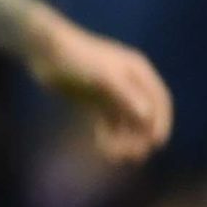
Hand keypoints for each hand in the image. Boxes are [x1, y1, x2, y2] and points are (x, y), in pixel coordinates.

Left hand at [26, 17, 173, 163]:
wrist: (44, 50)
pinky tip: (103, 148)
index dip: (161, 122)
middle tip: (133, 156)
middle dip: (139, 135)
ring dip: (123, 139)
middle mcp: (128, 81)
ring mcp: (111, 91)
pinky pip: (107, 122)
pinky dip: (108, 135)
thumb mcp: (103, 76)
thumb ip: (126, 96)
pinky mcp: (94, 99)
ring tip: (115, 156)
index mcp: (137, 70)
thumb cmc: (77, 58)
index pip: (159, 99)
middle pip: (142, 114)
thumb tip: (146, 116)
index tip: (157, 143)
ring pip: (124, 120)